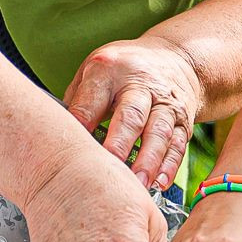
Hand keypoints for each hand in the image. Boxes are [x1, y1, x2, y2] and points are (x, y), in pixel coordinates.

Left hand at [60, 35, 204, 193]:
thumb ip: (77, 100)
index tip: (72, 146)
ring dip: (148, 161)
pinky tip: (160, 183)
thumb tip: (58, 136)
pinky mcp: (183, 119)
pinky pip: (178, 143)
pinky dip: (169, 165)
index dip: (82, 122)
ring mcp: (165, 101)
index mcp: (110, 68)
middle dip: (120, 144)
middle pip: (131, 115)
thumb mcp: (95, 68)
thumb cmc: (124, 69)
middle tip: (109, 168)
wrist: (176, 58)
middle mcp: (140, 83)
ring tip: (137, 184)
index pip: (92, 98)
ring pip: (158, 132)